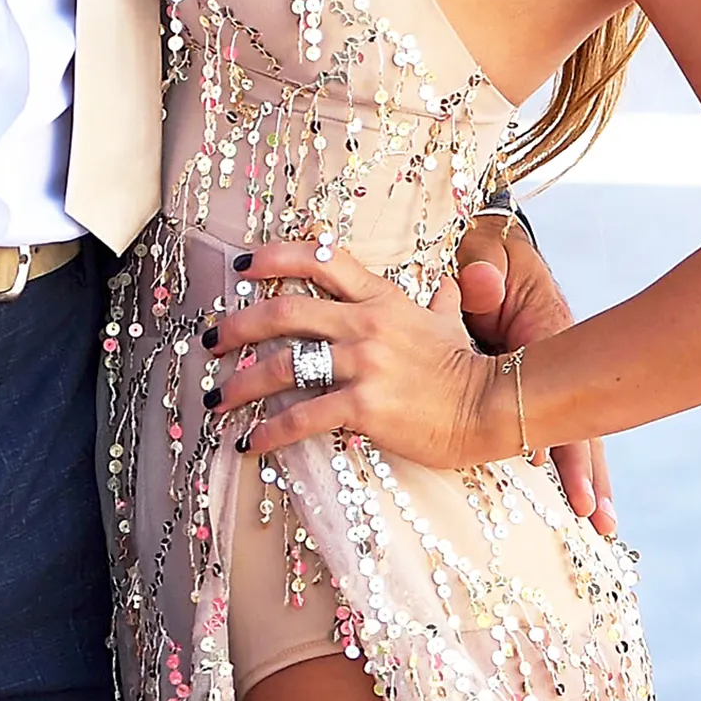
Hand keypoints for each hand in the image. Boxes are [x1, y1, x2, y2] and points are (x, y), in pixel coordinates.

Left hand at [209, 244, 506, 471]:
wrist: (491, 405)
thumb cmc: (467, 366)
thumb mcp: (449, 323)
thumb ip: (440, 301)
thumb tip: (448, 284)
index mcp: (379, 297)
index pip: (319, 259)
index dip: (274, 257)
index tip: (241, 266)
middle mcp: (364, 322)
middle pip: (285, 311)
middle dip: (238, 325)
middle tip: (209, 340)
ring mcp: (363, 363)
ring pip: (284, 364)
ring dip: (241, 382)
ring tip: (217, 399)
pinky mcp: (364, 406)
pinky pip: (303, 416)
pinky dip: (270, 431)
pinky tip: (251, 444)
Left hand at [456, 218, 616, 538]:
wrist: (498, 255)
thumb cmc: (490, 255)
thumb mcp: (488, 253)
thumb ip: (486, 268)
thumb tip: (478, 284)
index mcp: (546, 327)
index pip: (556, 384)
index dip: (555, 426)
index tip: (544, 463)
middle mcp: (557, 360)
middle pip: (577, 419)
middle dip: (586, 468)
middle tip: (597, 517)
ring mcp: (551, 380)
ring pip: (574, 431)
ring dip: (588, 475)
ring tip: (603, 524)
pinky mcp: (538, 391)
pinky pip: (556, 430)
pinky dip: (569, 463)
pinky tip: (580, 503)